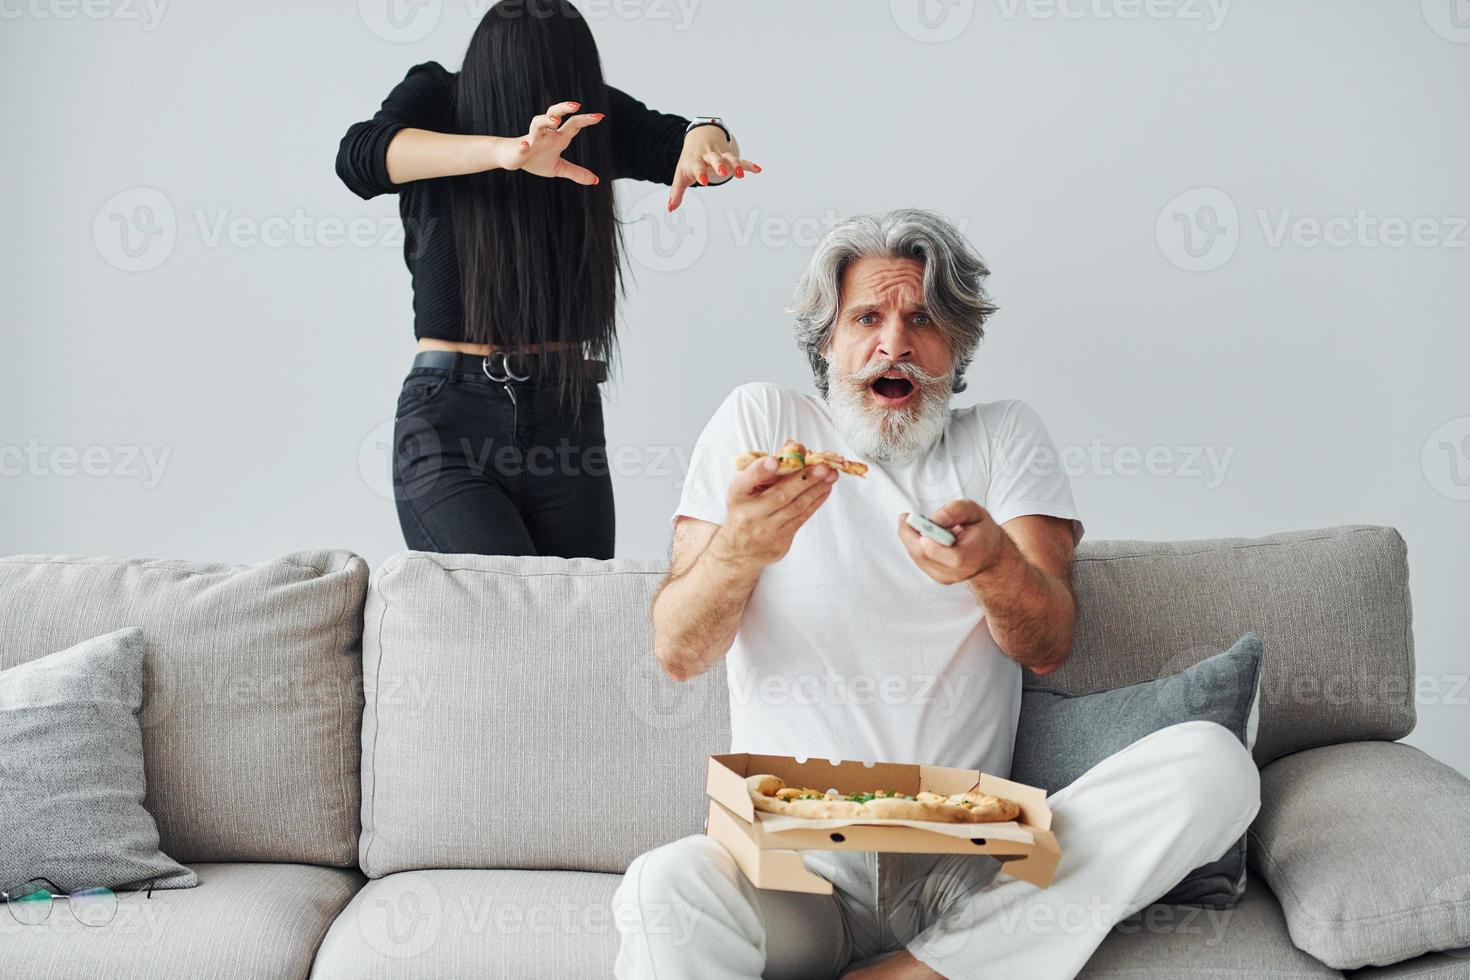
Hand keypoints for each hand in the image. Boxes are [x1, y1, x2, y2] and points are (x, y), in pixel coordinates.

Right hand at [499, 100, 605, 184]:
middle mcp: (546, 134)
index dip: (586, 119)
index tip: (600, 116)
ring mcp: (532, 139)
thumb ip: (576, 172)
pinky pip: (521, 145)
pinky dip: (523, 145)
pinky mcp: (520, 149)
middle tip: (577, 105)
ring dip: (545, 120)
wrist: (512, 159)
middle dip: (564, 108)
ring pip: (537, 123)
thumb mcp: (559, 168)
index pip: (573, 124)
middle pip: (554, 114)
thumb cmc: (535, 160)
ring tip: (556, 121)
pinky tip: (526, 146)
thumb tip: (596, 180)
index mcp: (557, 137)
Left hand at [668, 126, 760, 210]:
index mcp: (695, 160)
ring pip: (729, 158)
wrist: (698, 137)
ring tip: (741, 175)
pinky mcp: (729, 156)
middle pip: (715, 159)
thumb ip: (677, 192)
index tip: (703, 182)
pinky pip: (741, 160)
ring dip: (736, 165)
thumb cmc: (689, 160)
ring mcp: (720, 155)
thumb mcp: (681, 174)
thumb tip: (670, 209)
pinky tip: (758, 169)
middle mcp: (708, 156)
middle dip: (719, 165)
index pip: (697, 166)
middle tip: (723, 173)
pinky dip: (749, 164)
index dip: (700, 173)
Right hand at [710, 456, 836, 570]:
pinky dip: (815, 501)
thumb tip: (795, 448)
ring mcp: (765, 529)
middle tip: (823, 466)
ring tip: (831, 475)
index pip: (746, 481)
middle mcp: (749, 513)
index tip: (774, 461)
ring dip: (816, 489)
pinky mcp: (780, 540)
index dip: (760, 470)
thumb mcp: (746, 488)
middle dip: (805, 479)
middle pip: (780, 494)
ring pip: (796, 506)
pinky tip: (825, 489)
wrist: (738, 550)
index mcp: (737, 496)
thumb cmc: (745, 509)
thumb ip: (767, 468)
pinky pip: (801, 518)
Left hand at [898, 499, 1006, 585]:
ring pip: (918, 557)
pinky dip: (915, 545)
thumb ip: (957, 510)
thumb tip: (936, 518)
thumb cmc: (981, 531)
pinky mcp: (936, 577)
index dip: (930, 539)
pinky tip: (920, 534)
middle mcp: (958, 572)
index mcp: (972, 557)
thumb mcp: (975, 512)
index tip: (914, 521)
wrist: (988, 554)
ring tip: (914, 522)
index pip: (949, 555)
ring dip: (911, 538)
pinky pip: (918, 560)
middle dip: (910, 534)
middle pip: (925, 555)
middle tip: (906, 517)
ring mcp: (945, 577)